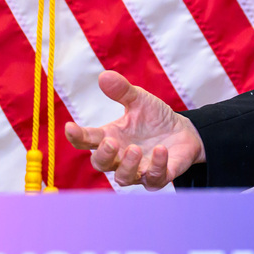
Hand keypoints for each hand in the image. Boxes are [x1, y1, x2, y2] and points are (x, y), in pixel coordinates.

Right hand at [64, 71, 204, 189]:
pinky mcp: (158, 177)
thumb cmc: (155, 118)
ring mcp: (138, 170)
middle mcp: (119, 158)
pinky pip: (154, 178)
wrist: (184, 132)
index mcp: (110, 137)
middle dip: (103, 155)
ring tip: (135, 148)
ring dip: (127, 165)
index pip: (86, 141)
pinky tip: (161, 150)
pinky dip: (157, 165)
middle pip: (100, 164)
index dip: (76, 136)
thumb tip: (104, 76)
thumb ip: (122, 91)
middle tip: (111, 142)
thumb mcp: (140, 100)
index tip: (70, 127)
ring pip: (124, 178)